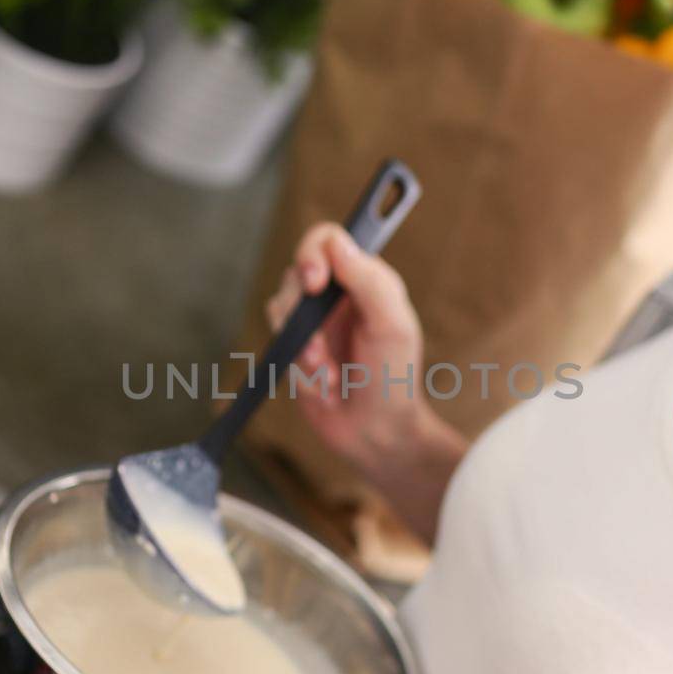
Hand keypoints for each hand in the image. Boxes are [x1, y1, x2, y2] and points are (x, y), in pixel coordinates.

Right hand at [265, 222, 426, 471]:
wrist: (375, 433)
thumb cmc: (393, 379)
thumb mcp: (391, 326)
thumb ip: (369, 281)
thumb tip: (336, 243)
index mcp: (367, 279)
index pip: (327, 240)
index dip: (313, 253)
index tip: (315, 282)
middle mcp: (339, 294)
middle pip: (297, 272)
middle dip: (303, 313)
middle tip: (319, 348)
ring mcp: (316, 321)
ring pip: (281, 307)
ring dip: (303, 345)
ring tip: (328, 374)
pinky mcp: (298, 348)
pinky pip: (280, 341)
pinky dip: (298, 364)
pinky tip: (323, 384)